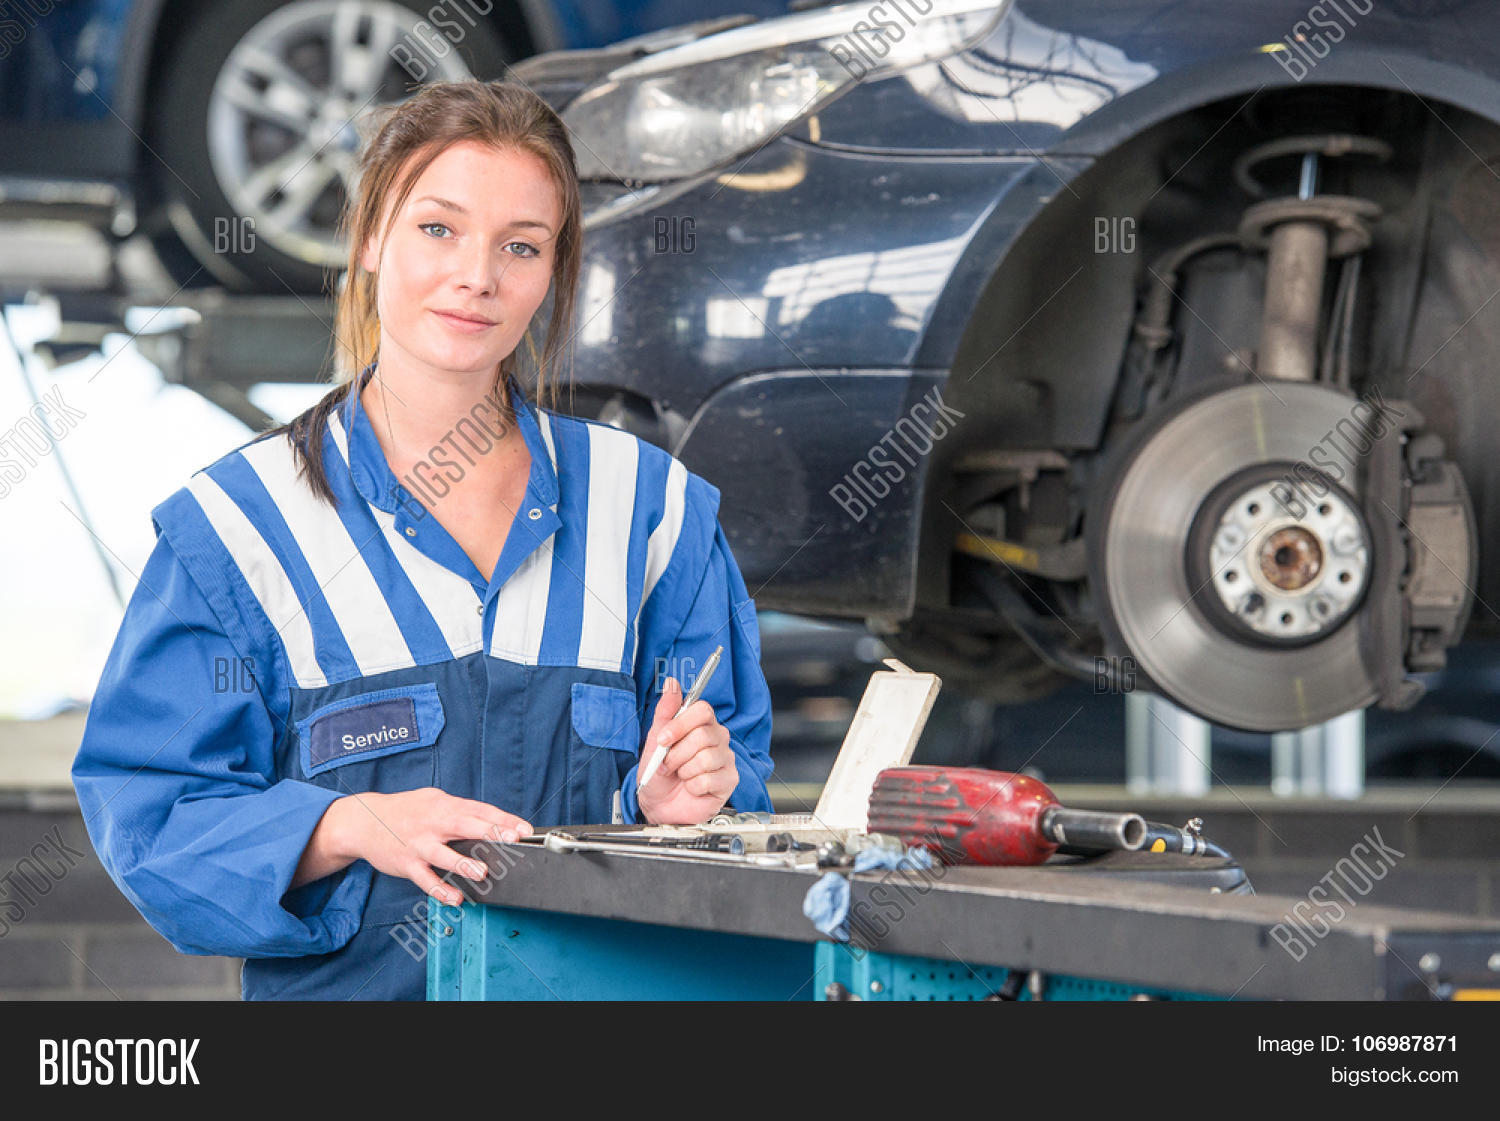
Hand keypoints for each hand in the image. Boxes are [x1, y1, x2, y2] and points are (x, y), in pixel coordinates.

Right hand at [294, 788, 531, 905]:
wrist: (364, 820)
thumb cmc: (406, 811)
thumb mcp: (434, 800)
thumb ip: (461, 811)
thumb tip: (494, 821)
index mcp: (444, 805)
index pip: (479, 809)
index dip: (503, 819)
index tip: (525, 829)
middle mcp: (432, 822)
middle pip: (465, 825)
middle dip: (490, 831)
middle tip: (513, 839)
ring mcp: (418, 844)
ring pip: (443, 854)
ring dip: (463, 863)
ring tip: (482, 873)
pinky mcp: (406, 864)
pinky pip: (425, 879)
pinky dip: (440, 890)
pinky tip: (456, 898)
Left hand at [637, 677, 738, 824]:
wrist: (659, 805)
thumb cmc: (660, 773)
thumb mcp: (656, 740)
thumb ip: (666, 711)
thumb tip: (671, 683)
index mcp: (702, 724)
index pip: (703, 710)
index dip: (680, 725)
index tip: (663, 739)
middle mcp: (718, 739)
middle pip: (702, 735)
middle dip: (677, 754)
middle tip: (668, 764)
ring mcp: (726, 760)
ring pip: (705, 758)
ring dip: (684, 771)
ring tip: (680, 776)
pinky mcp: (729, 781)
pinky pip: (708, 779)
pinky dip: (692, 787)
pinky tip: (691, 788)